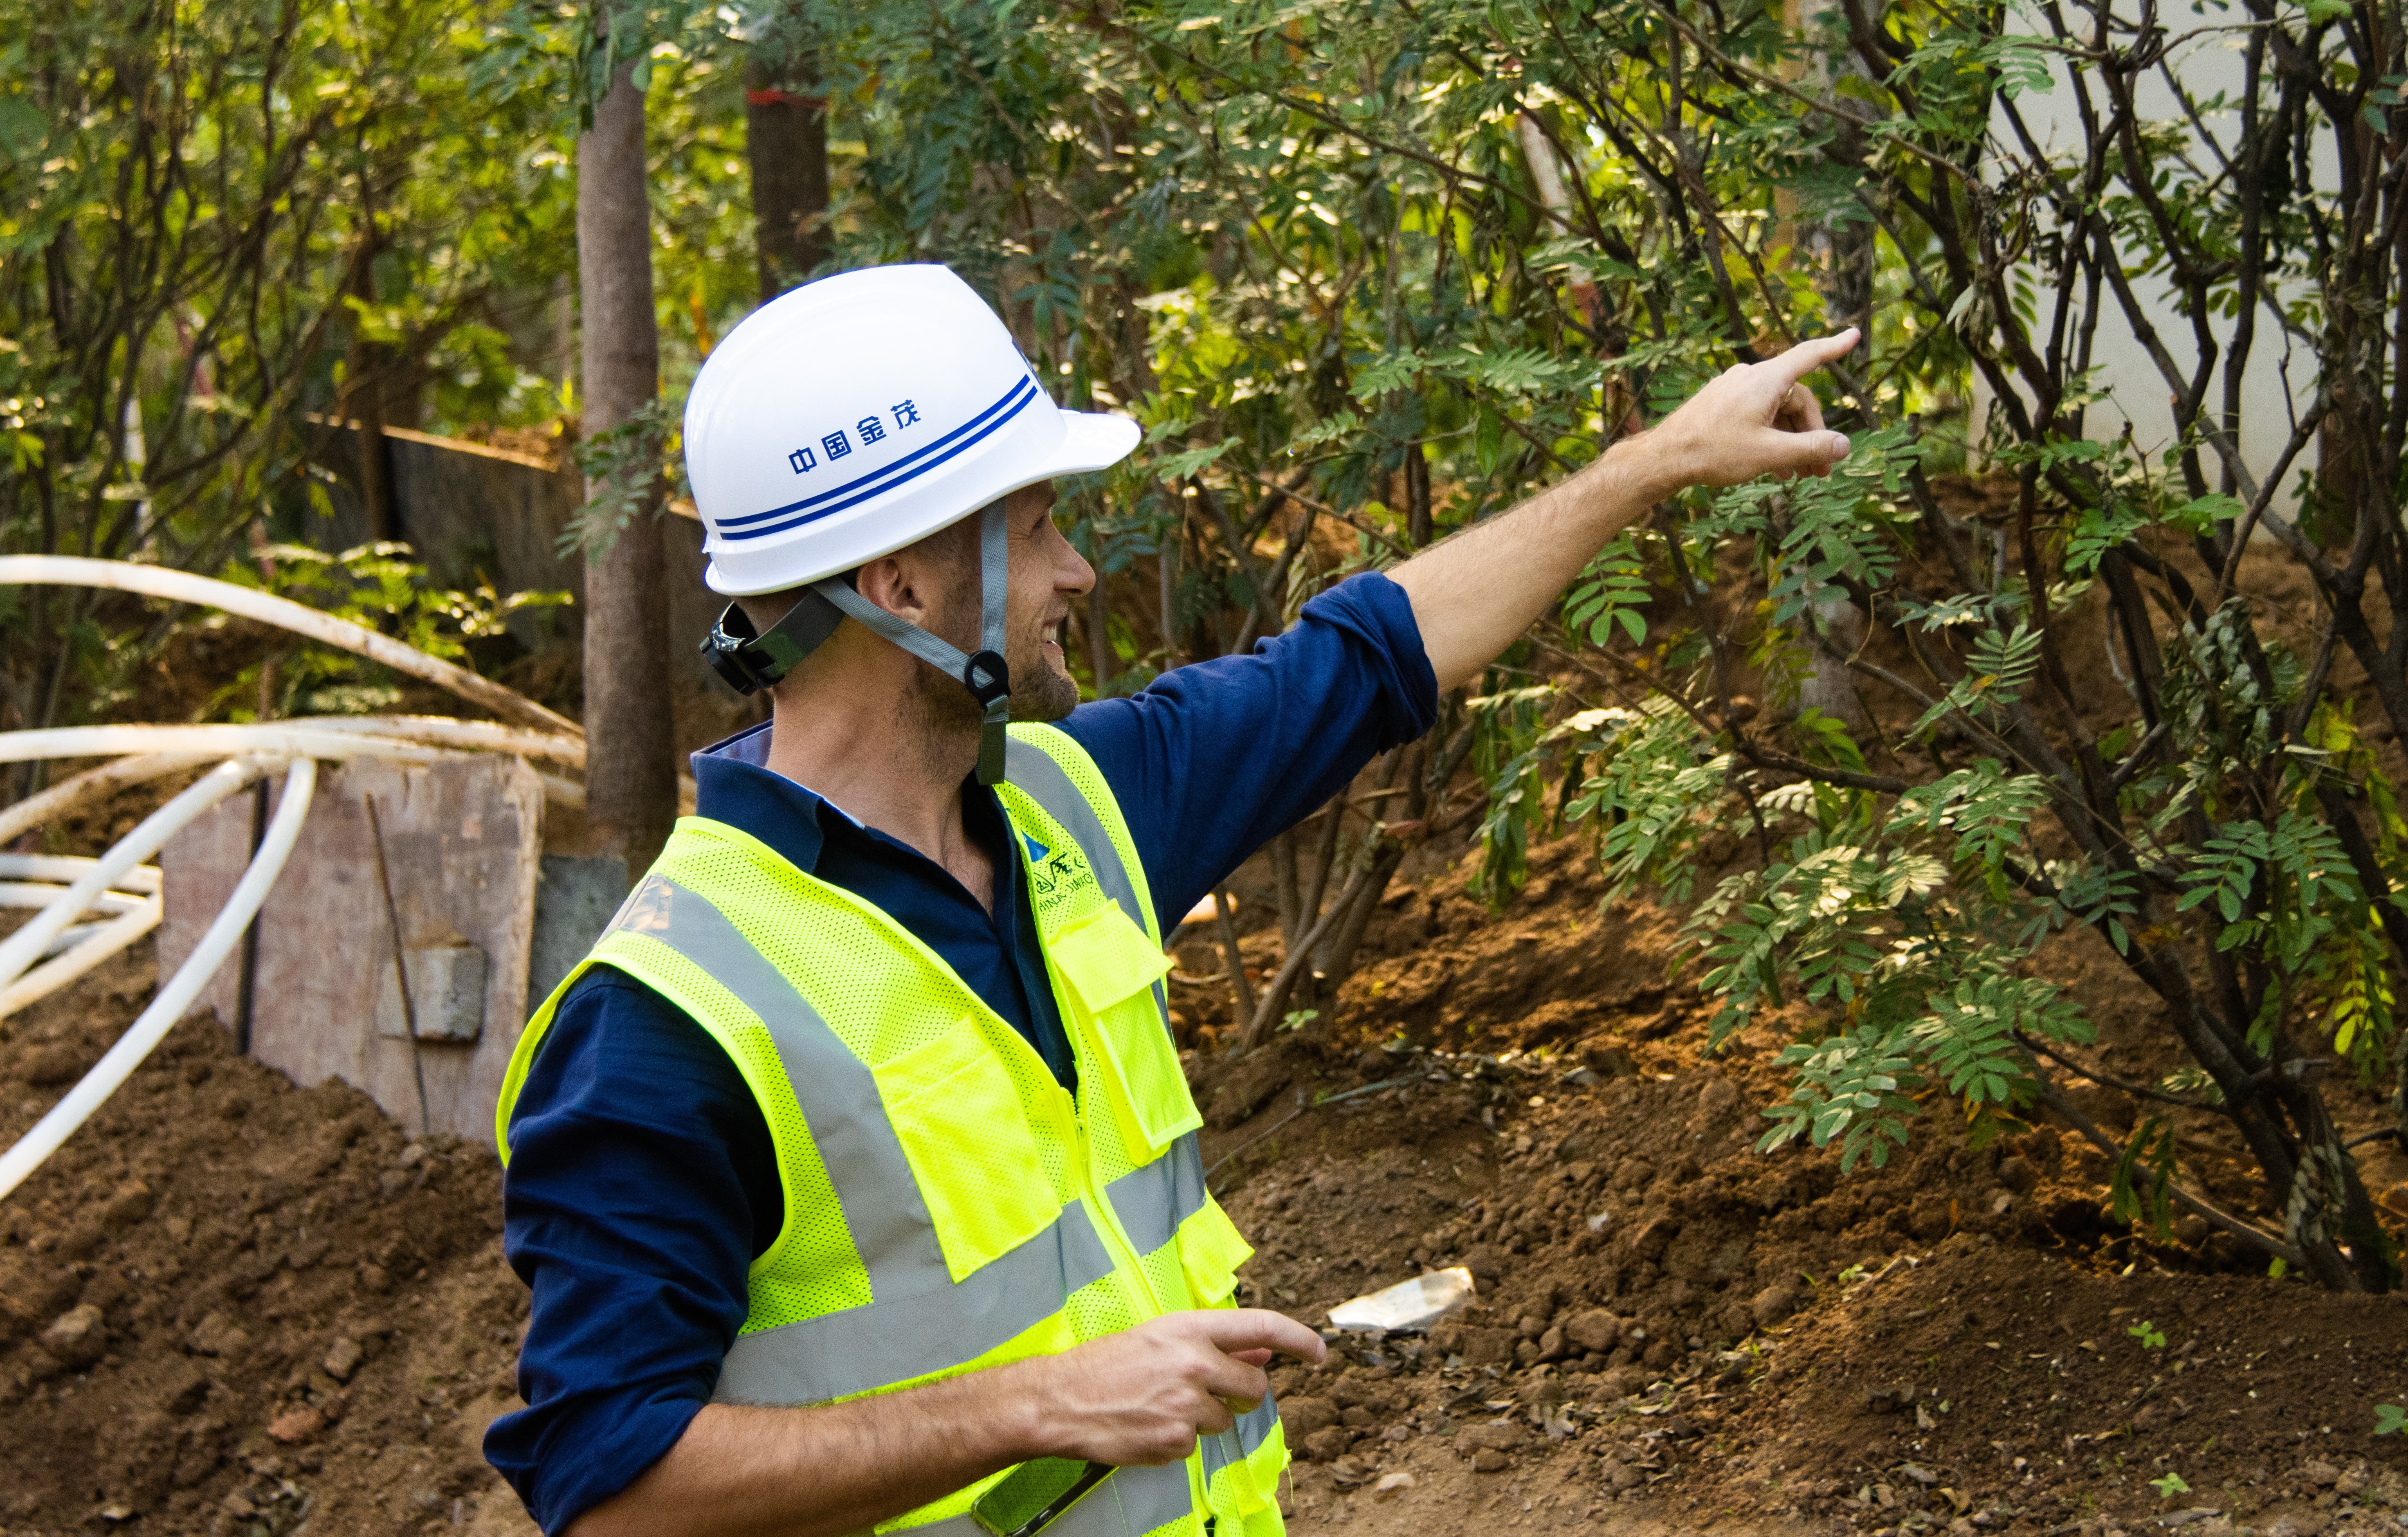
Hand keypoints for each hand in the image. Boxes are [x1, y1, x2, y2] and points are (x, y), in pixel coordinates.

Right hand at [1011, 1309, 1325, 1467]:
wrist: (1060, 1400)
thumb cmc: (1107, 1363)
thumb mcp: (1161, 1337)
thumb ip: (1215, 1343)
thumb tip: (1262, 1350)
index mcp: (1190, 1329)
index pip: (1263, 1326)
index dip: (1299, 1339)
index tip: (1320, 1352)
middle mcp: (1195, 1364)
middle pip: (1254, 1385)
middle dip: (1241, 1391)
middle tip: (1204, 1389)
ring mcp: (1187, 1406)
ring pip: (1225, 1419)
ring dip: (1204, 1416)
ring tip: (1160, 1404)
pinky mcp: (1176, 1442)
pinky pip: (1196, 1444)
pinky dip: (1179, 1439)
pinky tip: (1149, 1424)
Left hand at [1635, 329, 1859, 492]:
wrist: (1663, 458)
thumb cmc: (1713, 452)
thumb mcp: (1770, 454)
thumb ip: (1810, 448)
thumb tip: (1844, 445)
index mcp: (1765, 380)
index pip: (1809, 356)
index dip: (1835, 347)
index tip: (1855, 335)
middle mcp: (1750, 377)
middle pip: (1796, 400)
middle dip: (1811, 435)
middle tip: (1820, 471)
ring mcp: (1733, 390)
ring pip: (1776, 412)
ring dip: (1791, 441)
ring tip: (1799, 475)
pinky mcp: (1720, 404)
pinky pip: (1757, 415)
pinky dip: (1770, 437)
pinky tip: (1775, 467)